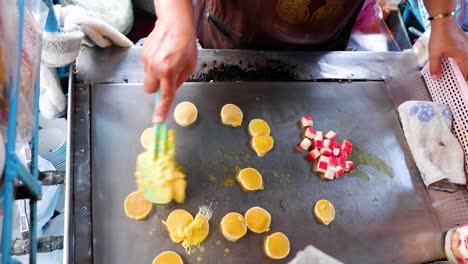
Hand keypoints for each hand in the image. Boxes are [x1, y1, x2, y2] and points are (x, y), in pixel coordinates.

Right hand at [141, 1, 196, 123]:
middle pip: (150, 90)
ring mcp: (147, 60)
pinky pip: (147, 67)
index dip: (161, 110)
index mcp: (169, 72)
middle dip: (157, 88)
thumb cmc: (186, 43)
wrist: (175, 23)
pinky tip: (162, 56)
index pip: (165, 96)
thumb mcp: (190, 66)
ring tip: (167, 62)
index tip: (157, 120)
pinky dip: (154, 66)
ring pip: (148, 78)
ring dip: (156, 76)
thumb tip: (171, 89)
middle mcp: (155, 67)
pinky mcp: (143, 54)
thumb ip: (179, 80)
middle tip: (167, 80)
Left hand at [429, 18, 467, 78]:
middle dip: (460, 74)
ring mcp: (467, 46)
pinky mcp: (463, 43)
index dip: (462, 80)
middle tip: (454, 81)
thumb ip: (435, 67)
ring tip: (452, 72)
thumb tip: (436, 77)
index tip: (458, 86)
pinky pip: (463, 54)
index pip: (466, 72)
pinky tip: (451, 61)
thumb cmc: (440, 36)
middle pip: (466, 67)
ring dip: (459, 67)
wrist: (443, 21)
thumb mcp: (434, 54)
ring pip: (465, 60)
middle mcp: (467, 52)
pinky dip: (459, 60)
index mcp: (463, 56)